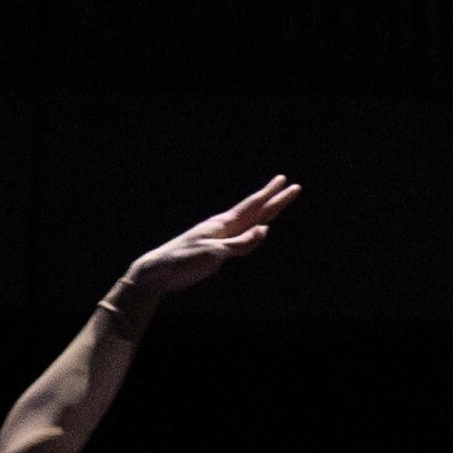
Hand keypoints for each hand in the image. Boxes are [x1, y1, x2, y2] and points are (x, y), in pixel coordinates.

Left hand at [117, 175, 301, 301]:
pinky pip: (243, 239)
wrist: (160, 271)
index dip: (270, 195)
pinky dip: (254, 233)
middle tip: (292, 187)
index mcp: (224, 224)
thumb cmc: (184, 261)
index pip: (253, 206)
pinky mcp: (217, 251)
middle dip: (275, 200)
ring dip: (266, 214)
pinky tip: (256, 231)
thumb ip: (240, 244)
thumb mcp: (213, 253)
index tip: (285, 181)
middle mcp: (224, 228)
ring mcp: (221, 238)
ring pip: (250, 223)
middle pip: (256, 211)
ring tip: (277, 205)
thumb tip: (265, 230)